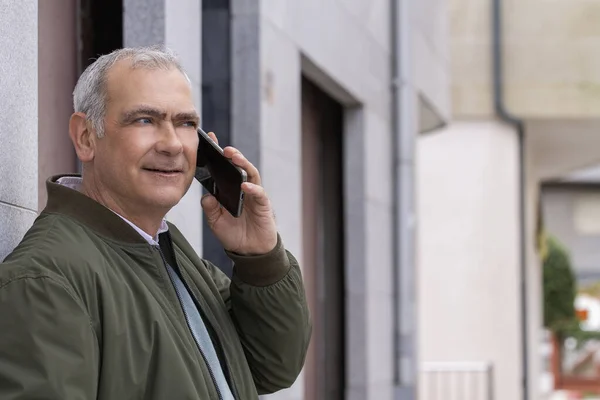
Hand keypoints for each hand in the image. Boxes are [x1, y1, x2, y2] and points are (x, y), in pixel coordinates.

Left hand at [200, 132, 277, 254]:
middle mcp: (243, 189)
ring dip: (243, 164)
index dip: (218, 155)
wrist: (251, 253)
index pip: (224, 169)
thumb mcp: (216, 223)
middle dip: (232, 155)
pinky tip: (245, 185)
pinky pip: (259, 193)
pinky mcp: (263, 205)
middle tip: (222, 147)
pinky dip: (252, 188)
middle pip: (239, 167)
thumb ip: (210, 209)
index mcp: (230, 190)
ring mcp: (254, 195)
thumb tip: (206, 196)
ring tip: (233, 156)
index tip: (209, 139)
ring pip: (250, 174)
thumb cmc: (235, 235)